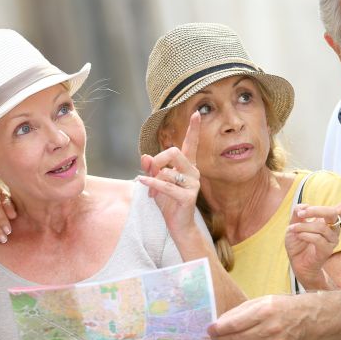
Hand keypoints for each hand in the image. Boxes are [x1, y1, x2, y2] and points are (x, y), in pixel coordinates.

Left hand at [137, 112, 201, 233]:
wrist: (178, 226)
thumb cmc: (168, 203)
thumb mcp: (157, 182)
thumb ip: (151, 168)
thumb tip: (145, 156)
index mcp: (188, 166)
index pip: (191, 144)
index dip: (194, 129)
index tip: (197, 113)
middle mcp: (193, 172)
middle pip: (174, 152)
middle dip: (158, 160)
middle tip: (149, 171)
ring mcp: (193, 184)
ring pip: (167, 171)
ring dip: (154, 181)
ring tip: (151, 192)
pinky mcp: (188, 196)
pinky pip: (166, 185)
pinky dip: (152, 183)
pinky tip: (143, 182)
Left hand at [208, 294, 308, 339]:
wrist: (306, 319)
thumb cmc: (279, 307)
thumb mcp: (260, 301)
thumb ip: (239, 312)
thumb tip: (220, 323)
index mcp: (264, 311)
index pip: (234, 324)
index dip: (218, 329)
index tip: (210, 329)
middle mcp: (270, 328)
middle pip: (237, 339)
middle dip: (221, 339)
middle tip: (214, 337)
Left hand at [286, 188, 340, 290]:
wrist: (297, 262)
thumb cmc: (298, 243)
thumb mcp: (293, 224)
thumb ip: (297, 214)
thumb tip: (303, 206)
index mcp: (327, 221)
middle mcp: (333, 229)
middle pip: (333, 213)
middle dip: (316, 210)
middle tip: (301, 213)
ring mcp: (332, 240)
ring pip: (321, 227)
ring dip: (303, 226)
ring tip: (293, 229)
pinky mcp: (327, 250)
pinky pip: (317, 238)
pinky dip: (305, 235)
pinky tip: (299, 236)